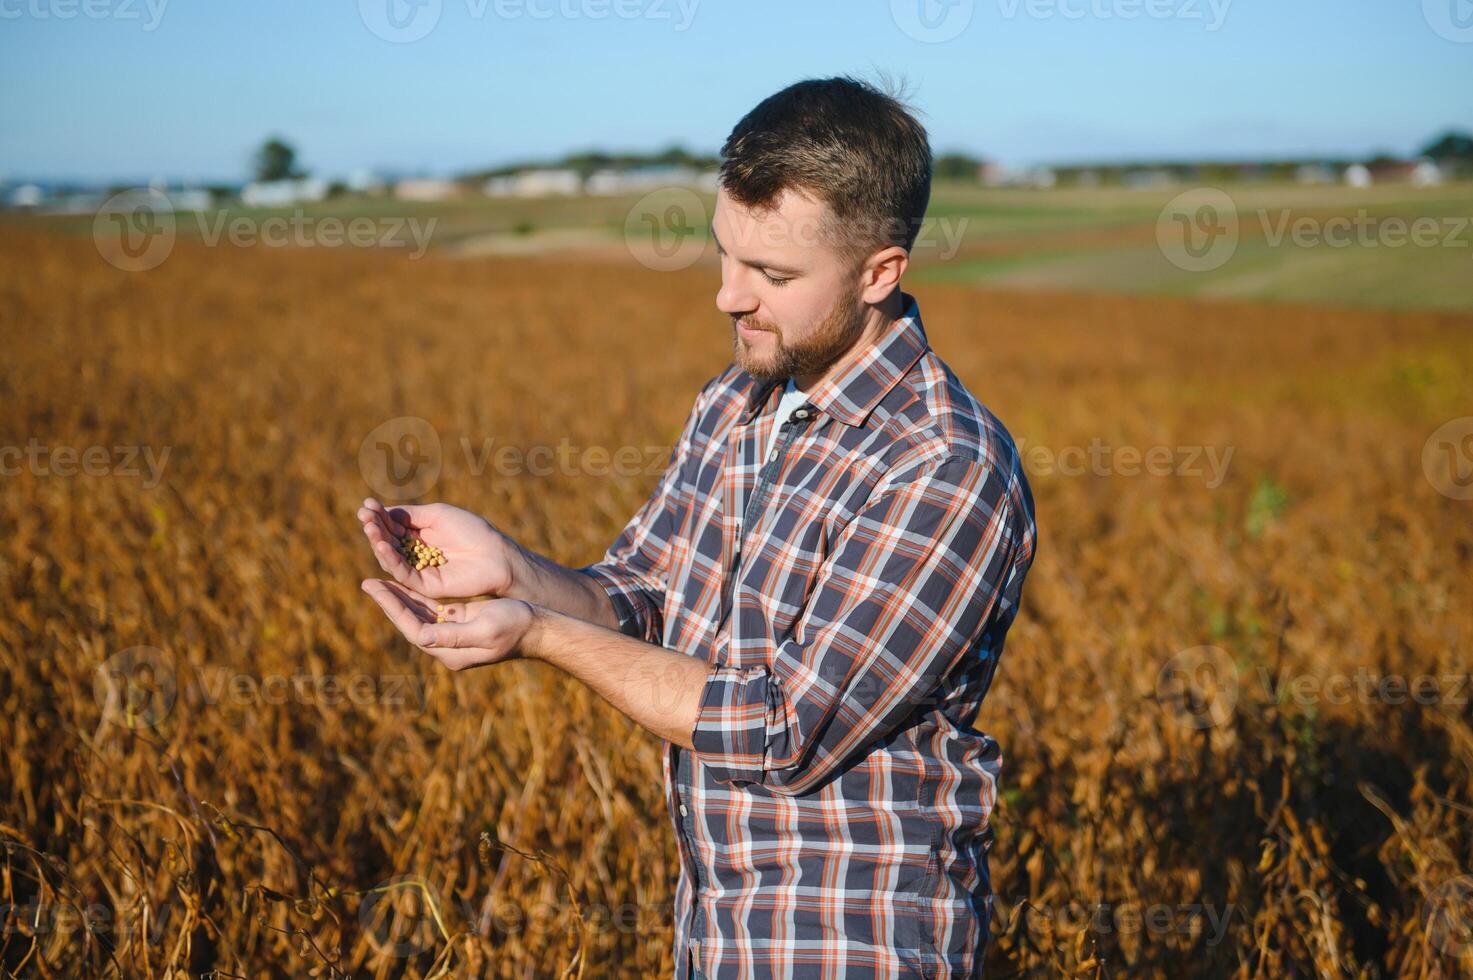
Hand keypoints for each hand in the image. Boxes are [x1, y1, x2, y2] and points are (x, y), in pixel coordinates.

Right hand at [358, 498, 517, 599]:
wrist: (494, 554)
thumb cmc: (471, 531)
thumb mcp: (437, 515)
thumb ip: (409, 515)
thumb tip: (381, 511)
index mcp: (420, 535)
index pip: (393, 526)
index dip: (379, 516)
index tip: (366, 505)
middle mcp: (416, 553)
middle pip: (388, 541)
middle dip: (375, 528)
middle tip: (364, 516)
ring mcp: (419, 570)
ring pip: (391, 558)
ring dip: (378, 542)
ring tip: (370, 528)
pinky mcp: (424, 585)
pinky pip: (402, 573)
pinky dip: (391, 559)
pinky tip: (383, 545)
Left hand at [360, 579, 535, 670]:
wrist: (537, 628)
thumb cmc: (515, 627)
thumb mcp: (485, 629)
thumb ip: (454, 634)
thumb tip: (422, 637)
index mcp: (449, 651)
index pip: (412, 628)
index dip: (392, 608)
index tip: (375, 587)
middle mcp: (446, 645)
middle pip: (410, 621)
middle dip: (390, 601)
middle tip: (368, 582)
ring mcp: (451, 634)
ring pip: (418, 613)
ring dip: (400, 596)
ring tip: (380, 579)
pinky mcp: (458, 622)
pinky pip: (431, 608)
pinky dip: (417, 594)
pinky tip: (405, 581)